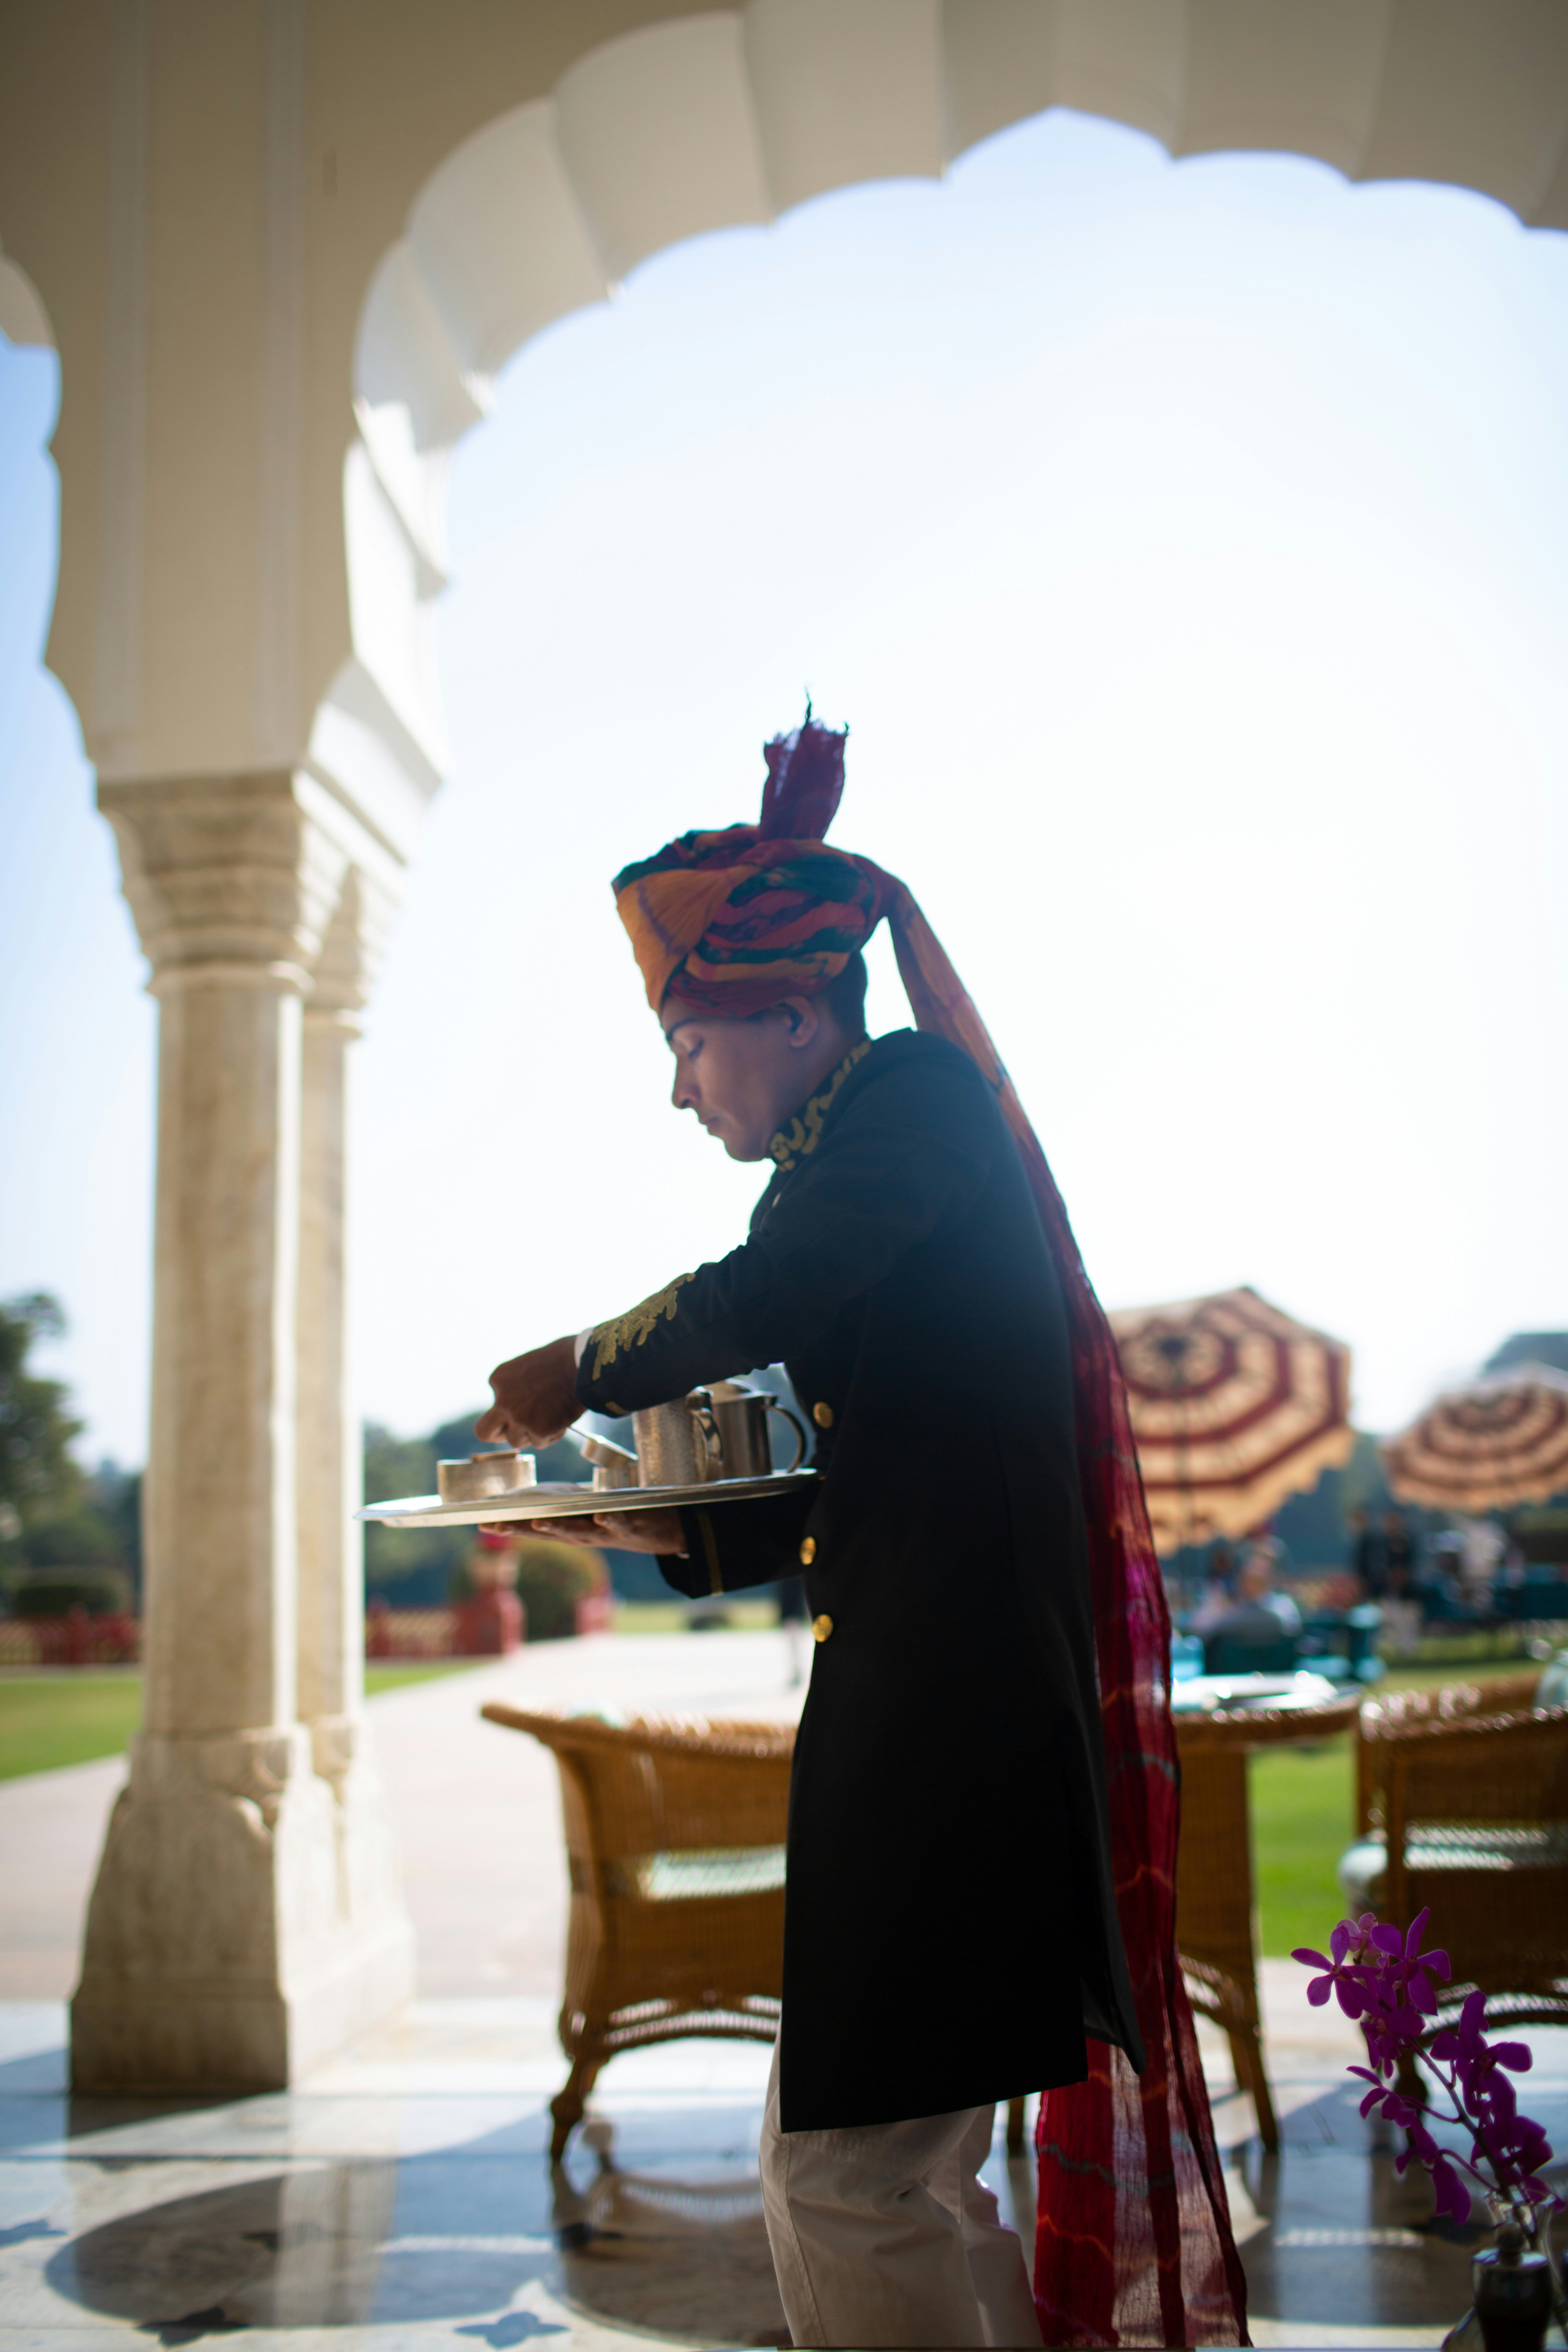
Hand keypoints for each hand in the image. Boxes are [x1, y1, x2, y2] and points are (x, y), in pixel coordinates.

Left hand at [476, 1336, 580, 1447]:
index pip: (493, 1405)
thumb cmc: (562, 1359)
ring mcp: (519, 1418)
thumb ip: (515, 1387)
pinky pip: (540, 1443)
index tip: (521, 1409)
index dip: (507, 1411)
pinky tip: (562, 1419)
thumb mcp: (527, 1367)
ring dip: (531, 1435)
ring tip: (550, 1419)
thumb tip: (517, 1407)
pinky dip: (552, 1435)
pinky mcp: (538, 1431)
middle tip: (514, 1432)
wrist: (583, 1363)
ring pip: (516, 1440)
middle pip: (484, 1432)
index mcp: (498, 1379)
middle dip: (498, 1434)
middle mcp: (503, 1401)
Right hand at [483, 1510, 683, 1556]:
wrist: (659, 1531)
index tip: (482, 1522)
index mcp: (568, 1526)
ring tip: (538, 1523)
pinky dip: (609, 1522)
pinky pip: (618, 1524)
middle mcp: (582, 1534)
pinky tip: (600, 1518)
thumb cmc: (613, 1514)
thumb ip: (554, 1503)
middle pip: (547, 1533)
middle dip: (521, 1530)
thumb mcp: (582, 1507)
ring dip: (558, 1529)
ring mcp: (604, 1533)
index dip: (508, 1526)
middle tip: (497, 1526)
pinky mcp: (629, 1526)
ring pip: (577, 1533)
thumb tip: (521, 1497)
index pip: (532, 1527)